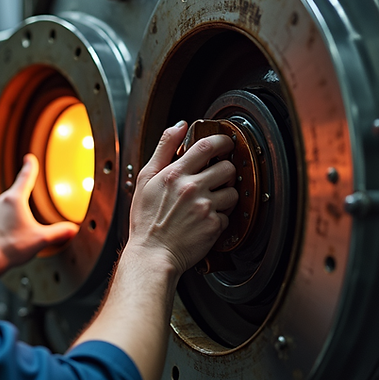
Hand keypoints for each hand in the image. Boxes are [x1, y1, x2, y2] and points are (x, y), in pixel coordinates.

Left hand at [0, 154, 78, 269]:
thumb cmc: (11, 247)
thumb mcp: (42, 239)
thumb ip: (60, 232)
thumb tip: (72, 229)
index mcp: (15, 199)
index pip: (26, 177)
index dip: (31, 166)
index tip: (30, 158)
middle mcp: (3, 201)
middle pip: (18, 188)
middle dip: (26, 185)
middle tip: (31, 178)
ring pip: (10, 201)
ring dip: (19, 201)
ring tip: (27, 208)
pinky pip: (4, 211)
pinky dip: (12, 213)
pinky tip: (16, 225)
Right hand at [127, 121, 238, 275]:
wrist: (152, 254)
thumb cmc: (146, 220)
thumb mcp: (145, 178)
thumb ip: (163, 148)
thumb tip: (179, 126)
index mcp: (175, 174)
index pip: (206, 146)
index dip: (222, 141)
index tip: (225, 143)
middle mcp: (192, 188)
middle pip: (227, 168)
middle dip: (226, 171)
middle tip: (217, 178)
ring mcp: (205, 207)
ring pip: (233, 192)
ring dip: (226, 195)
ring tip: (210, 202)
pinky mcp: (213, 226)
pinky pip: (228, 216)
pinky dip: (220, 218)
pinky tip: (205, 221)